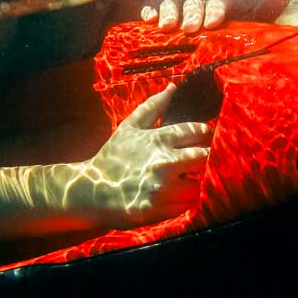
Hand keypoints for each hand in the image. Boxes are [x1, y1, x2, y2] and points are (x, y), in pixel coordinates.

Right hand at [74, 84, 211, 226]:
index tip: (203, 141)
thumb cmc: (112, 158)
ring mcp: (163, 188)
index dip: (206, 135)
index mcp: (159, 139)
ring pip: (200, 183)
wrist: (90, 192)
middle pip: (207, 157)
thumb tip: (173, 87)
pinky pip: (187, 204)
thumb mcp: (129, 128)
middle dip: (206, 159)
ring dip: (196, 182)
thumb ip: (152, 107)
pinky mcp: (160, 209)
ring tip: (183, 181)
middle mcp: (164, 162)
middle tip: (198, 162)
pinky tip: (172, 197)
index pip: (199, 131)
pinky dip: (184, 200)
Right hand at [140, 0, 289, 31]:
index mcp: (219, 2)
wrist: (197, 29)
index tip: (213, 23)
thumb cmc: (224, 24)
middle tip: (190, 28)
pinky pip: (152, 6)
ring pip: (172, 2)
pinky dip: (150, 11)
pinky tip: (148, 19)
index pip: (219, 2)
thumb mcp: (246, 19)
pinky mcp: (158, 10)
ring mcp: (177, 4)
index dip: (216, 10)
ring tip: (167, 26)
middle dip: (192, 14)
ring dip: (169, 12)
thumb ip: (262, 11)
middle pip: (194, 3)